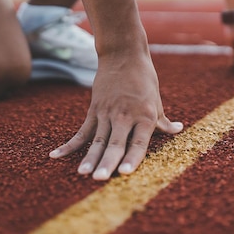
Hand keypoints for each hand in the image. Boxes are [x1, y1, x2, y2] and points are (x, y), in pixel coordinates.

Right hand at [49, 50, 182, 179]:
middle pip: (115, 143)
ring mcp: (107, 113)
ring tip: (83, 174)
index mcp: (144, 116)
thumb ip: (163, 121)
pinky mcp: (94, 110)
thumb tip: (178, 130)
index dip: (132, 158)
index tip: (125, 173)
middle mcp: (125, 116)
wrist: (123, 55)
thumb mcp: (156, 101)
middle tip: (100, 179)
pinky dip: (69, 145)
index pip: (138, 143)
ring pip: (97, 140)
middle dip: (107, 162)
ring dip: (90, 158)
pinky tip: (55, 156)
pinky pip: (81, 131)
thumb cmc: (144, 79)